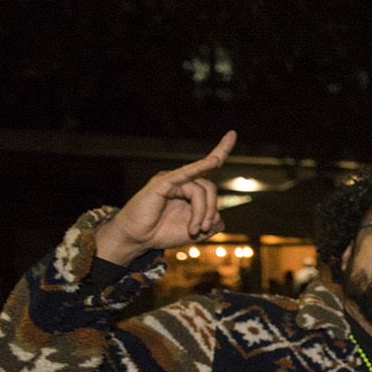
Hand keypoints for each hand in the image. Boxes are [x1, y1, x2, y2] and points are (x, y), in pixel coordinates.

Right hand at [94, 131, 236, 264]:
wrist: (138, 238)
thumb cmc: (164, 232)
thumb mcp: (197, 231)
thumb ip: (213, 223)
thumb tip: (219, 216)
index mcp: (190, 188)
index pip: (210, 166)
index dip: (222, 150)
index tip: (232, 133)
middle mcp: (182, 180)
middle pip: (210, 188)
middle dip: (211, 211)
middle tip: (203, 229)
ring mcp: (172, 179)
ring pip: (201, 190)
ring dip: (202, 213)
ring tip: (193, 230)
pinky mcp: (162, 183)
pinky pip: (184, 175)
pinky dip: (201, 167)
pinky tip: (214, 161)